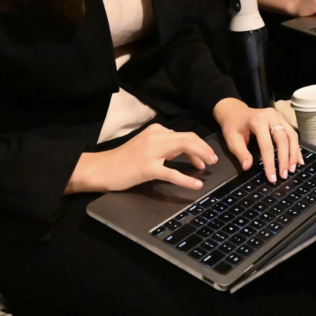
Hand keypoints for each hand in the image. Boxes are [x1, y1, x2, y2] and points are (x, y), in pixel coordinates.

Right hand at [66, 124, 217, 194]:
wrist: (102, 168)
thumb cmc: (124, 160)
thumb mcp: (146, 146)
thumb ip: (164, 146)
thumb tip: (184, 152)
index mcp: (157, 130)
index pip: (185, 134)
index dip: (199, 145)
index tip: (205, 158)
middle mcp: (156, 136)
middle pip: (188, 138)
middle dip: (204, 148)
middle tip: (213, 160)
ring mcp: (152, 151)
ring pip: (184, 147)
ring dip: (200, 157)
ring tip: (208, 167)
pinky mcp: (147, 168)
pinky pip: (172, 173)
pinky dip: (186, 179)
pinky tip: (196, 184)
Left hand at [213, 97, 301, 182]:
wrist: (235, 111)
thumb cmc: (233, 126)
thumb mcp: (232, 139)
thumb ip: (241, 153)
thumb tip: (247, 167)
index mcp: (258, 120)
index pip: (267, 145)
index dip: (270, 163)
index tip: (272, 178)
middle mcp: (271, 116)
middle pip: (283, 139)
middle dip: (285, 159)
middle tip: (284, 175)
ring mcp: (279, 116)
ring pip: (291, 136)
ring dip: (294, 154)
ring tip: (292, 169)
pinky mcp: (283, 119)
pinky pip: (292, 134)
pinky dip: (296, 148)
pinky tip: (298, 160)